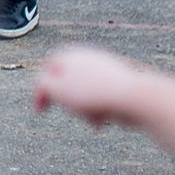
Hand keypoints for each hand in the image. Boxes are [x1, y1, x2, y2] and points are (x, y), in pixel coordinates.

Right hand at [32, 45, 147, 128]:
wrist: (133, 97)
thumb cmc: (93, 94)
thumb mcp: (57, 90)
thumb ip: (44, 85)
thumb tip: (43, 84)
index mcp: (71, 55)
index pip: (48, 69)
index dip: (41, 90)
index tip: (41, 111)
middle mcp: (88, 58)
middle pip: (67, 82)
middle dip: (67, 101)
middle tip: (71, 112)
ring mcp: (105, 69)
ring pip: (85, 92)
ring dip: (83, 108)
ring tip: (92, 119)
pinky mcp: (119, 82)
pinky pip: (101, 97)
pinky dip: (99, 109)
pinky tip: (105, 119)